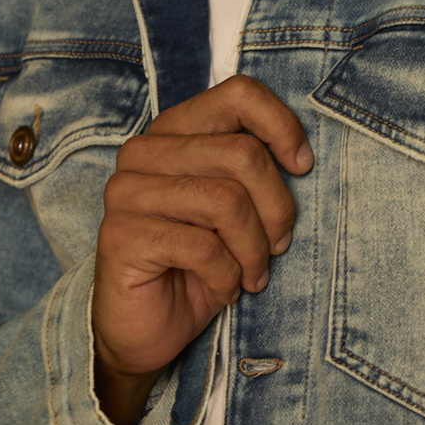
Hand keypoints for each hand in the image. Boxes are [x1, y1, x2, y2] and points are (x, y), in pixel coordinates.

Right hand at [92, 76, 312, 424]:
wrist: (148, 329)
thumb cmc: (200, 265)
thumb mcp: (236, 210)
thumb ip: (253, 171)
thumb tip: (300, 158)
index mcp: (175, 132)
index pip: (238, 95)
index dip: (281, 127)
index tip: (302, 166)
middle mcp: (145, 152)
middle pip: (242, 155)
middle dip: (276, 209)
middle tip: (278, 246)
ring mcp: (127, 192)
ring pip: (226, 201)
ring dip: (254, 249)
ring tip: (253, 274)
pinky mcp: (122, 235)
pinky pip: (203, 247)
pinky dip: (228, 277)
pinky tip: (224, 289)